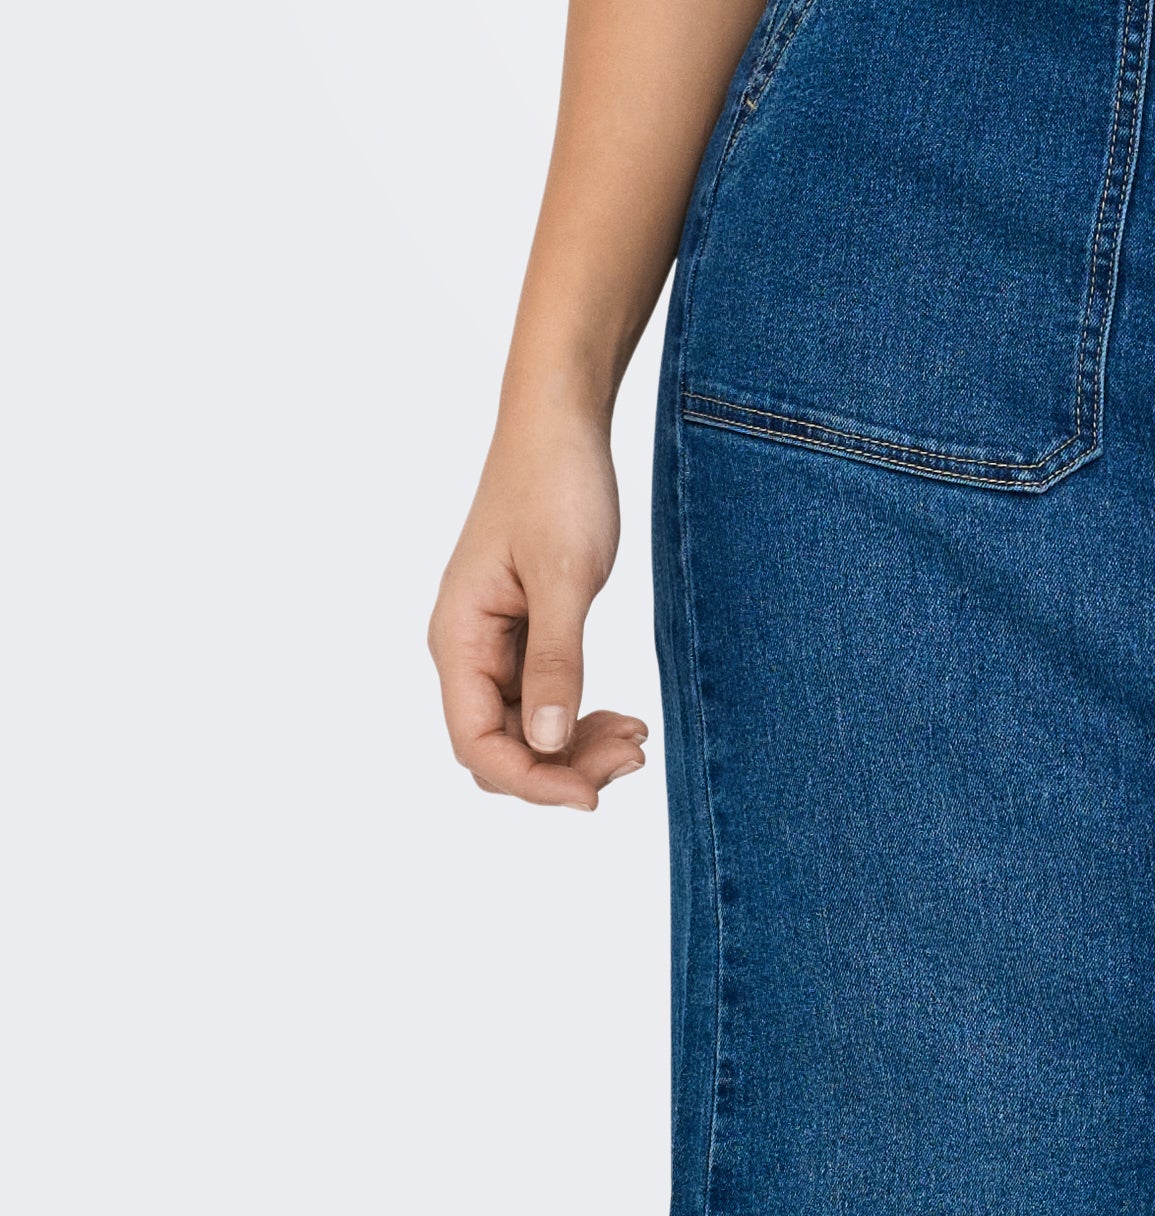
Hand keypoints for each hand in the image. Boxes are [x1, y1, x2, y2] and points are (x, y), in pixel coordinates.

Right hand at [429, 413, 649, 810]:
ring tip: (636, 741)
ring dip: (573, 745)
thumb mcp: (565, 574)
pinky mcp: (521, 628)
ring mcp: (492, 640)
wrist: (561, 421)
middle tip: (633, 756)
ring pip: (524, 725)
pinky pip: (540, 694)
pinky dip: (576, 712)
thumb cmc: (556, 484)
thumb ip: (555, 659)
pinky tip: (619, 715)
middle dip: (560, 766)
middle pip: (499, 745)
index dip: (531, 780)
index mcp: (457, 637)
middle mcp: (465, 647)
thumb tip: (548, 744)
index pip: (476, 744)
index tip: (592, 794)